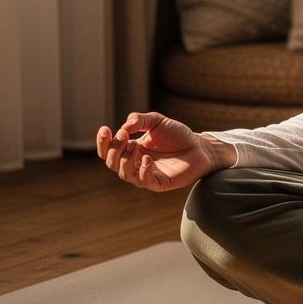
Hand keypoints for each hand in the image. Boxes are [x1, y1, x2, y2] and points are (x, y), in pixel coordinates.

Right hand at [95, 111, 235, 191]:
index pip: (108, 150)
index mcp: (131, 149)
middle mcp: (135, 163)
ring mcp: (145, 174)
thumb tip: (123, 127)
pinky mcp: (158, 183)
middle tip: (125, 136)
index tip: (105, 129)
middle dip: (114, 149)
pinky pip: (143, 181)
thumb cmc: (177, 135)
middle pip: (111, 162)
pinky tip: (148, 159)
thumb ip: (139, 120)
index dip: (103, 142)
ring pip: (124, 174)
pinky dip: (142, 171)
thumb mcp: (157, 121)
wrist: (200, 146)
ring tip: (135, 145)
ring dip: (125, 160)